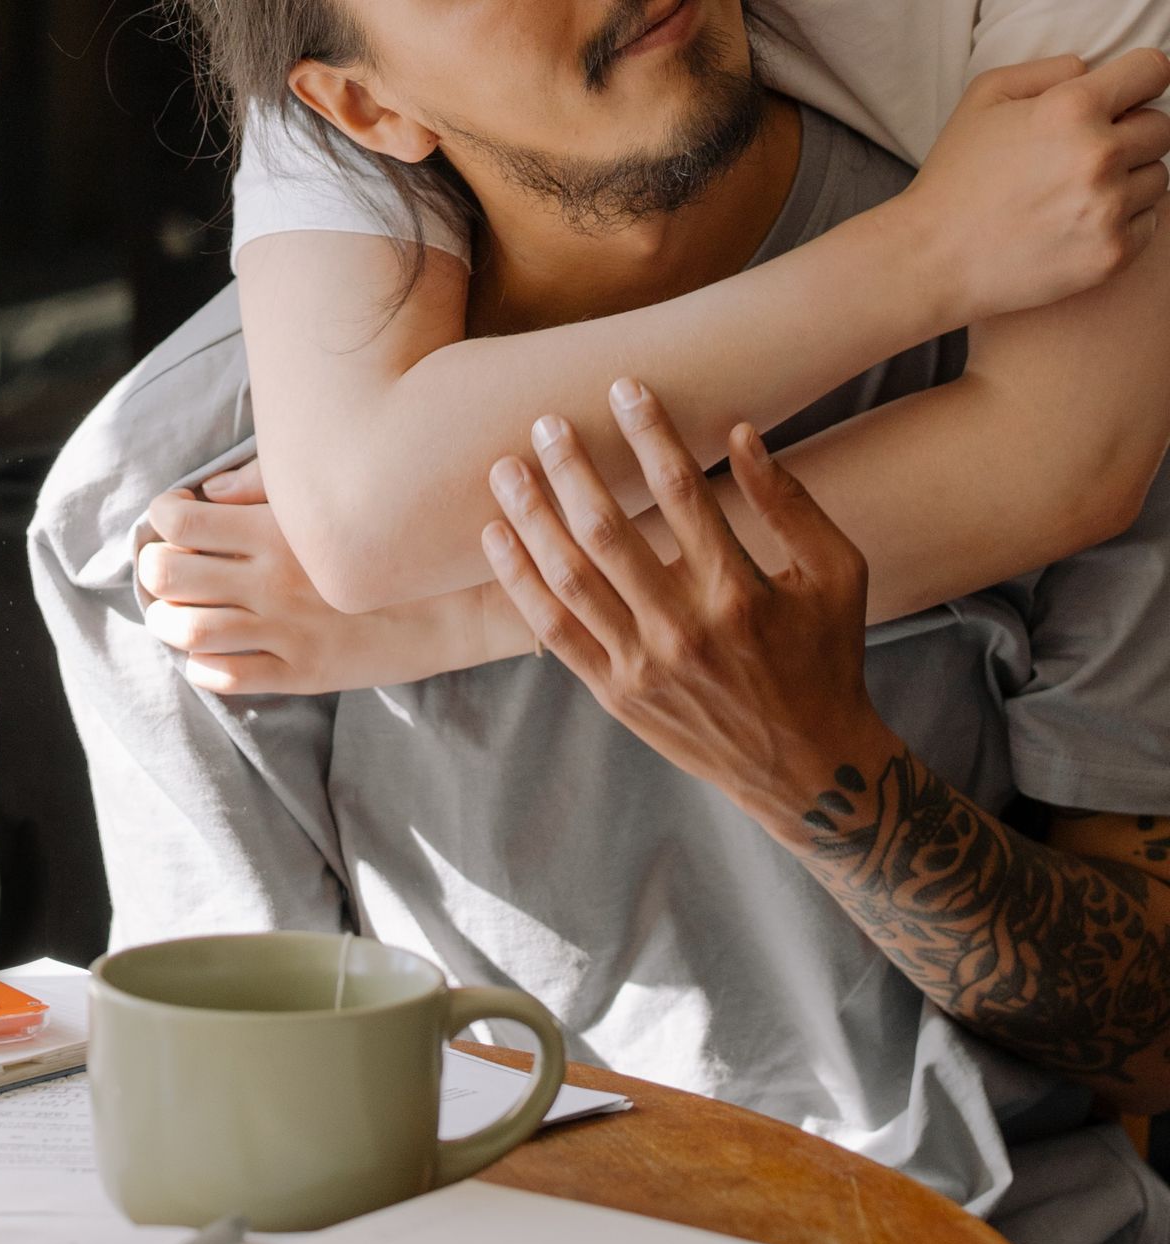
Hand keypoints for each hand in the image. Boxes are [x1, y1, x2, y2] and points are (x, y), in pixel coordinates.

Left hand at [140, 460, 524, 693]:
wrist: (460, 599)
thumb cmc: (395, 536)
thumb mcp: (333, 500)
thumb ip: (268, 488)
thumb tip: (209, 492)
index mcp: (276, 529)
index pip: (180, 521)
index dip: (162, 518)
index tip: (175, 520)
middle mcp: (272, 579)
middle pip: (168, 574)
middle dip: (153, 570)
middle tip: (165, 569)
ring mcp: (285, 629)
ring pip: (187, 629)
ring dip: (166, 621)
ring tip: (173, 615)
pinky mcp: (303, 672)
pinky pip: (225, 678)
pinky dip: (200, 667)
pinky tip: (210, 653)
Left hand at [480, 380, 896, 826]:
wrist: (803, 765)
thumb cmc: (825, 655)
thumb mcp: (836, 574)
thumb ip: (791, 502)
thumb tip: (741, 431)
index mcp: (741, 592)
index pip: (684, 493)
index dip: (651, 434)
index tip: (625, 389)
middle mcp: (684, 628)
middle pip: (609, 532)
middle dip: (572, 470)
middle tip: (544, 422)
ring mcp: (642, 665)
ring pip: (569, 578)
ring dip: (532, 518)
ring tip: (505, 469)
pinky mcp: (614, 692)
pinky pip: (553, 630)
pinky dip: (521, 581)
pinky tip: (497, 537)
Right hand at [902, 49, 1169, 322]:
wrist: (929, 261)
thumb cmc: (952, 179)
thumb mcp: (981, 100)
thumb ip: (1045, 71)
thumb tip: (1090, 73)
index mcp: (1070, 110)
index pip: (1152, 72)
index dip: (1135, 83)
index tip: (1118, 102)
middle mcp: (1098, 156)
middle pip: (1160, 127)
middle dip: (1127, 136)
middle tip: (1081, 159)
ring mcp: (1108, 209)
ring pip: (1156, 177)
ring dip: (1126, 181)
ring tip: (1075, 196)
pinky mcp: (1111, 254)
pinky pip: (1147, 224)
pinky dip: (1119, 223)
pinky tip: (1076, 226)